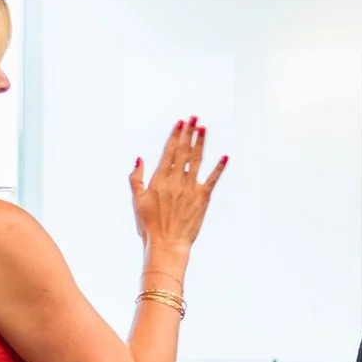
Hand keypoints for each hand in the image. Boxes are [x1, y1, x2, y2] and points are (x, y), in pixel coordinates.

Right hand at [131, 118, 227, 262]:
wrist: (166, 244)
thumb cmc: (149, 225)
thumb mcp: (137, 201)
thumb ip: (136, 178)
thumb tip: (139, 159)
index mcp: (159, 180)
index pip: (169, 152)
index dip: (175, 136)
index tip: (180, 123)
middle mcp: (176, 181)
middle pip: (184, 152)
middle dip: (189, 133)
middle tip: (194, 117)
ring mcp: (190, 189)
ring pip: (197, 160)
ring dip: (201, 143)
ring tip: (204, 128)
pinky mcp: (203, 199)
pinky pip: (212, 180)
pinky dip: (219, 168)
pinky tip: (225, 156)